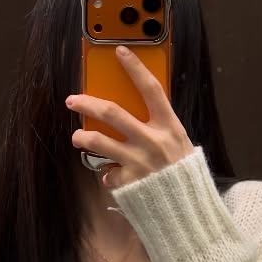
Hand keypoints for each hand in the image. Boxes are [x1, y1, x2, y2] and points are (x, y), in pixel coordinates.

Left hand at [66, 48, 194, 189]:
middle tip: (73, 100)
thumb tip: (137, 110)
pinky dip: (107, 174)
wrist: (188, 210)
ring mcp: (139, 162)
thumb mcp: (179, 144)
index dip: (135, 68)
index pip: (151, 89)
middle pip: (112, 112)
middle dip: (88, 103)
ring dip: (83, 137)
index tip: (120, 51)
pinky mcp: (129, 181)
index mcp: (170, 127)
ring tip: (77, 136)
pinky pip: (108, 174)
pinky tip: (110, 176)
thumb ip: (159, 128)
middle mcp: (154, 141)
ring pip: (99, 141)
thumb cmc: (183, 174)